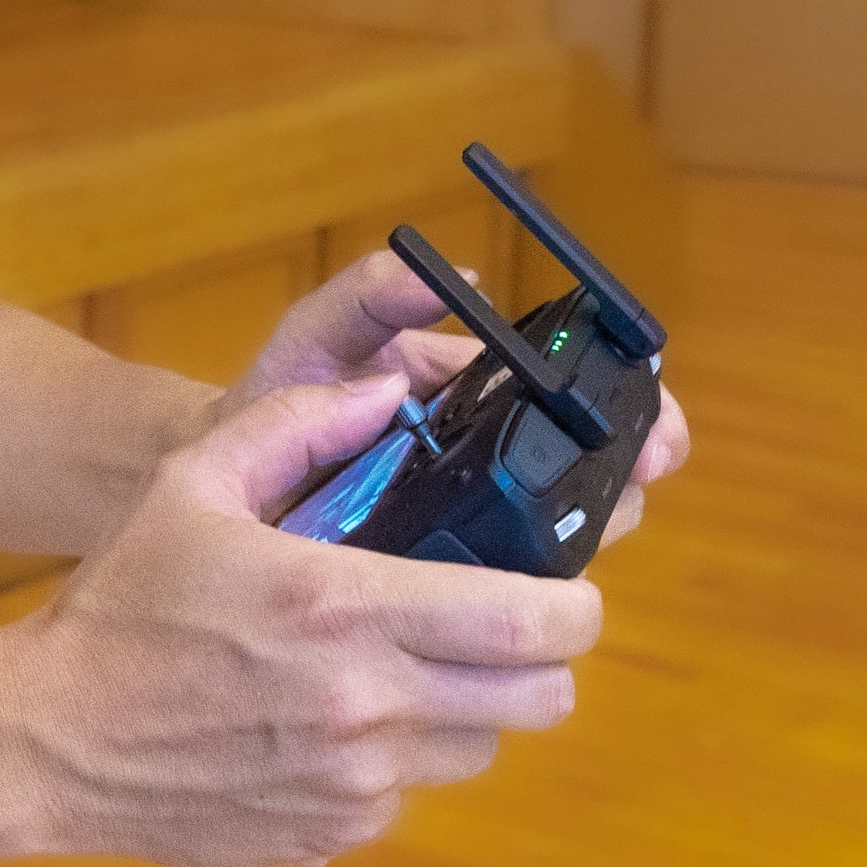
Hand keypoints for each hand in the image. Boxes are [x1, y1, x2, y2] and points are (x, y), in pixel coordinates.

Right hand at [0, 374, 603, 866]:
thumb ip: (298, 424)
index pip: (533, 620)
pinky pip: (406, 794)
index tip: (559, 587)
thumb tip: (391, 392)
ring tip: (390, 671)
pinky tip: (318, 725)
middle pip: (542, 699)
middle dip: (536, 659)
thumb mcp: (191, 484)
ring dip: (460, 709)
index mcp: (344, 605)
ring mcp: (355, 780)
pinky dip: (387, 761)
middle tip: (489, 630)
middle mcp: (367, 701)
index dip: (573, 603)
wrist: (49, 739)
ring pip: (480, 748)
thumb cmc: (121, 604)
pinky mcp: (335, 832)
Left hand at [221, 248, 691, 546]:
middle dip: (624, 472)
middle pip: (587, 470)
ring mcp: (467, 523)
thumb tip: (454, 273)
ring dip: (591, 530)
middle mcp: (484, 458)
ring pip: (561, 534)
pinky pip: (502, 587)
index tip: (655, 428)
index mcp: (471, 396)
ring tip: (596, 524)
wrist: (211, 483)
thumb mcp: (318, 336)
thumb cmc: (270, 398)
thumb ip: (370, 298)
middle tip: (641, 475)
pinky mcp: (439, 584)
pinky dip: (528, 590)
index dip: (628, 409)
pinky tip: (531, 592)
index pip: (578, 398)